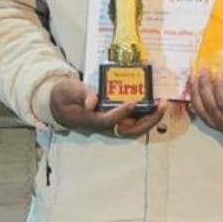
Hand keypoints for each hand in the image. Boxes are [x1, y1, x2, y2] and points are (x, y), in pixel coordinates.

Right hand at [49, 78, 167, 137]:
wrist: (59, 105)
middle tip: (161, 106)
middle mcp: (103, 126)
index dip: (120, 114)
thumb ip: (81, 94)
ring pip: (134, 128)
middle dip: (147, 121)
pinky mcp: (114, 120)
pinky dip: (146, 115)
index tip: (132, 103)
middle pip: (128, 130)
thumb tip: (92, 101)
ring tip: (162, 104)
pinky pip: (133, 122)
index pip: (107, 121)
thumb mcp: (68, 90)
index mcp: (89, 120)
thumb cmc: (64, 96)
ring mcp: (110, 124)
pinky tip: (154, 104)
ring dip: (150, 119)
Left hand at [188, 70, 222, 142]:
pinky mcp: (218, 128)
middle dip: (204, 87)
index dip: (219, 88)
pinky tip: (194, 90)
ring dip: (196, 94)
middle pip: (211, 109)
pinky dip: (196, 101)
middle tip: (204, 70)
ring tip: (195, 77)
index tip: (219, 73)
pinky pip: (202, 115)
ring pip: (203, 113)